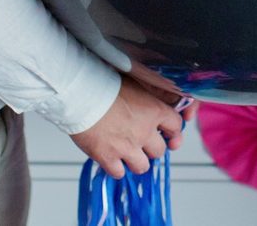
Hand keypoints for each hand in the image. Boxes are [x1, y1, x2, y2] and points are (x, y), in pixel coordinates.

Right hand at [70, 75, 184, 177]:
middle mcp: (144, 131)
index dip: (171, 131)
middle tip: (141, 143)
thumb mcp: (134, 82)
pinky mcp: (108, 158)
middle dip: (151, 148)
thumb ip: (149, 95)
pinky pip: (119, 173)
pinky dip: (115, 168)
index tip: (165, 132)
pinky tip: (110, 158)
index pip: (176, 126)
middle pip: (160, 150)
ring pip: (142, 166)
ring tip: (126, 153)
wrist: (80, 94)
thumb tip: (156, 99)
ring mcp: (127, 147)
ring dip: (135, 161)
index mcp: (154, 110)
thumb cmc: (103, 83)